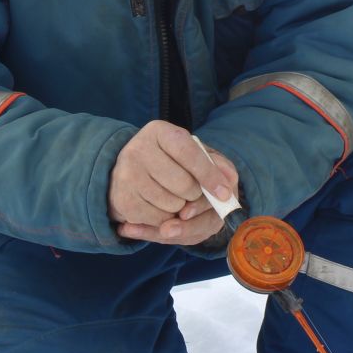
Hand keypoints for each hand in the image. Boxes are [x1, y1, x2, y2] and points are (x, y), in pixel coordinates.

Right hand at [110, 121, 237, 244]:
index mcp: (160, 131)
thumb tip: (230, 179)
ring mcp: (126, 175)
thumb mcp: (192, 154)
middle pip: (184, 185)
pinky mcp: (122, 199)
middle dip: (195, 194)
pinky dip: (165, 219)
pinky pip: (157, 220)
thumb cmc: (169, 161)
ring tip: (171, 197)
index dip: (209, 175)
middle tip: (190, 192)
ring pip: (172, 205)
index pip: (190, 154)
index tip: (224, 193)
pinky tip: (157, 206)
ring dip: (180, 208)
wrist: (128, 173)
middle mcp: (138, 149)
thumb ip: (216, 164)